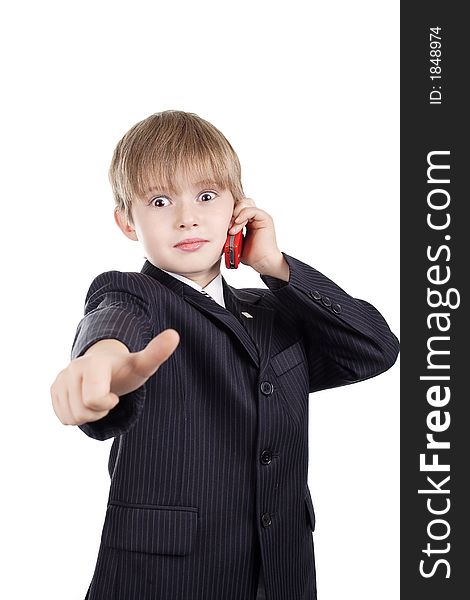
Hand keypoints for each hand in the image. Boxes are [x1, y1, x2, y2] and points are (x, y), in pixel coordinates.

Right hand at [50, 329, 179, 425]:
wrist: (107, 365)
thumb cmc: (126, 368)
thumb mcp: (143, 364)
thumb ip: (157, 352)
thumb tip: (174, 334)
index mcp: (94, 363)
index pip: (94, 399)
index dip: (107, 404)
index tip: (115, 395)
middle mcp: (73, 367)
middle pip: (83, 412)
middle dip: (98, 411)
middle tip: (108, 396)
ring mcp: (61, 378)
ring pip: (71, 417)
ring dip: (88, 415)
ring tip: (97, 397)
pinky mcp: (54, 388)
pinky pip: (62, 418)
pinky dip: (76, 415)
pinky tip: (86, 400)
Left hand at [227, 197, 283, 273]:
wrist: (262, 262)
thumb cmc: (250, 254)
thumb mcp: (234, 240)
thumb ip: (229, 231)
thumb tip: (216, 226)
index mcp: (247, 221)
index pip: (235, 208)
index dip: (228, 214)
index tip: (222, 226)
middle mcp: (254, 217)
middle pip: (240, 203)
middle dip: (231, 213)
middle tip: (227, 227)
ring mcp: (259, 217)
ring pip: (245, 204)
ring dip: (236, 215)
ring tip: (233, 229)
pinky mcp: (265, 218)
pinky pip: (252, 210)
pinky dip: (243, 215)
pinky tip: (238, 224)